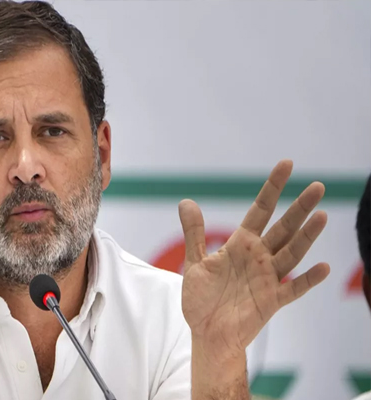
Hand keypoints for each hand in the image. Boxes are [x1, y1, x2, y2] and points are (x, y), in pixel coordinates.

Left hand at [179, 160, 329, 362]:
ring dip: (306, 236)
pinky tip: (324, 267)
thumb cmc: (201, 298)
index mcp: (240, 245)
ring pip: (291, 252)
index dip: (272, 188)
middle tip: (318, 186)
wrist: (206, 333)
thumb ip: (194, 233)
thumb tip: (186, 201)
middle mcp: (258, 257)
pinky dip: (308, 279)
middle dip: (299, 208)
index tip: (287, 164)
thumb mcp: (194, 262)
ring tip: (322, 215)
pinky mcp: (272, 301)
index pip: (260, 210)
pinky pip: (293, 288)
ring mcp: (267, 278)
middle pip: (282, 228)